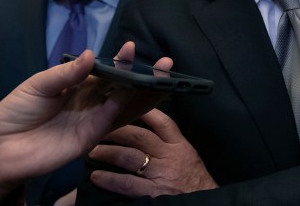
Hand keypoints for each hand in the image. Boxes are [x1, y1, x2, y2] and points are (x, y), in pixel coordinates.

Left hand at [0, 43, 171, 205]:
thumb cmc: (15, 112)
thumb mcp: (39, 85)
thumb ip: (66, 73)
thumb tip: (92, 54)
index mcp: (79, 85)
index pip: (108, 71)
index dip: (122, 61)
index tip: (132, 47)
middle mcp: (91, 101)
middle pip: (124, 86)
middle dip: (144, 75)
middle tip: (166, 63)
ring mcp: (92, 119)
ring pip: (125, 104)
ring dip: (143, 91)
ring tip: (162, 76)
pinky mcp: (89, 137)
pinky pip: (110, 120)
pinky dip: (122, 106)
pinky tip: (130, 93)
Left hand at [89, 109, 216, 196]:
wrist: (207, 202)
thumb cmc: (196, 181)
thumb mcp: (188, 157)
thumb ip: (170, 145)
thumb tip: (148, 134)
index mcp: (180, 146)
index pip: (163, 122)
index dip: (145, 111)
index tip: (127, 103)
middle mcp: (169, 156)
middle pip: (140, 137)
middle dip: (118, 130)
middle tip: (100, 127)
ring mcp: (160, 174)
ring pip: (130, 157)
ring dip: (108, 152)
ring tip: (92, 151)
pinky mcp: (153, 193)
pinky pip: (128, 184)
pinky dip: (110, 179)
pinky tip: (96, 176)